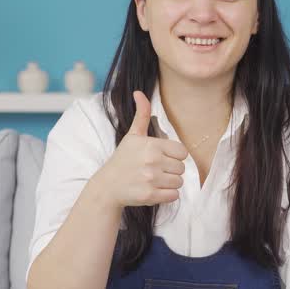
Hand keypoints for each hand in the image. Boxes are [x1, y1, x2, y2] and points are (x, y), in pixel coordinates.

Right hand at [94, 90, 187, 206]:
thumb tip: (138, 92)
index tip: (161, 158)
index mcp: (151, 145)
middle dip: (171, 171)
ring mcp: (151, 179)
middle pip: (181, 168)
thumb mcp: (132, 135)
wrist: (108, 186)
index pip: (182, 152)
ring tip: (154, 180)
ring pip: (179, 183)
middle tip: (155, 170)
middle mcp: (152, 161)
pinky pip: (174, 196)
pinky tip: (154, 190)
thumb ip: (141, 114)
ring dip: (170, 184)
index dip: (174, 156)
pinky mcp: (150, 196)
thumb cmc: (123, 159)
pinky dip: (167, 195)